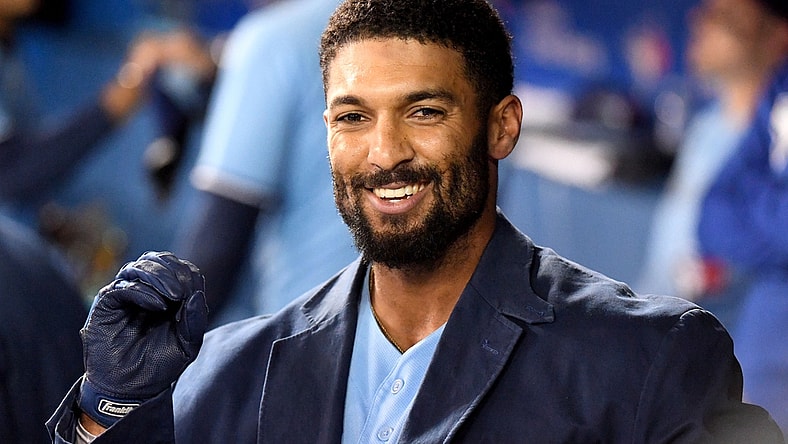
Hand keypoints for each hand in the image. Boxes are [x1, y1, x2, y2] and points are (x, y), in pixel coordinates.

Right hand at [78, 251, 207, 427]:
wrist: (131, 389)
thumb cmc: (159, 365)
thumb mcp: (187, 344)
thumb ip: (195, 320)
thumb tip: (198, 294)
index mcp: (167, 295)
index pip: (179, 268)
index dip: (188, 275)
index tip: (194, 294)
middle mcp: (145, 289)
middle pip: (159, 260)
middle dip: (175, 271)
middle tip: (183, 292)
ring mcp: (124, 294)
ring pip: (140, 266)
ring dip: (160, 276)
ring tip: (174, 296)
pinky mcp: (106, 304)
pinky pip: (124, 286)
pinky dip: (143, 291)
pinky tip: (158, 306)